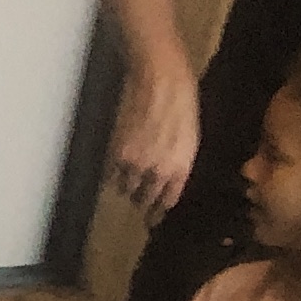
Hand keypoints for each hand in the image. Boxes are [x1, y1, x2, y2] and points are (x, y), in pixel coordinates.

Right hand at [108, 61, 197, 216]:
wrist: (162, 82)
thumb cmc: (182, 105)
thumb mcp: (190, 139)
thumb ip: (178, 164)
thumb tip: (167, 180)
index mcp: (181, 168)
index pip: (167, 201)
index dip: (159, 211)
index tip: (153, 218)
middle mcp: (158, 171)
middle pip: (144, 199)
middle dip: (142, 201)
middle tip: (139, 201)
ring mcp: (135, 164)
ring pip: (125, 189)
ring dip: (127, 186)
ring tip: (128, 177)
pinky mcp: (117, 153)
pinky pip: (110, 176)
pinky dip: (112, 174)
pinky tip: (116, 167)